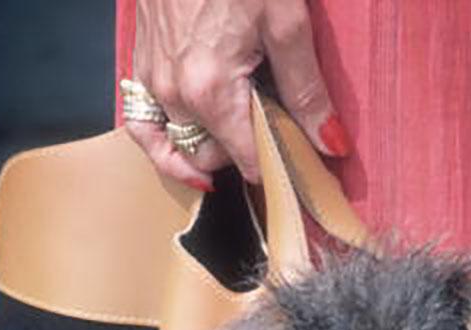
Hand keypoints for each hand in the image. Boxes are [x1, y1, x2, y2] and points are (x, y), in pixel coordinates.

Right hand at [125, 0, 349, 190]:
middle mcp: (175, 94)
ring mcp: (152, 81)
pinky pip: (143, 124)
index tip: (296, 161)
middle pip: (212, 157)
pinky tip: (184, 152)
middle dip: (242, 154)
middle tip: (273, 133)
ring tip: (236, 143)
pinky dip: (161, 144)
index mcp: (211, 90)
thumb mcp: (286, 23)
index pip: (247, 159)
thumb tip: (330, 142)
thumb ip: (306, 91)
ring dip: (207, 150)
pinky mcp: (141, 63)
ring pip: (177, 146)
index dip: (275, 165)